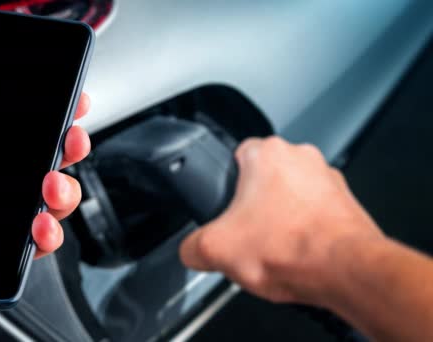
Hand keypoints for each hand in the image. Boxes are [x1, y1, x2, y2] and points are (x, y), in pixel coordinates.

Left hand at [0, 42, 89, 326]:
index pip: (19, 126)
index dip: (52, 112)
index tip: (71, 101)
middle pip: (48, 159)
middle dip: (72, 145)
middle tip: (70, 139)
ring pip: (52, 200)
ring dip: (65, 190)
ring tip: (49, 186)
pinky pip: (37, 243)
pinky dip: (48, 234)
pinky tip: (38, 225)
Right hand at [180, 137, 383, 305]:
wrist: (346, 271)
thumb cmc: (294, 250)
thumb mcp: (215, 250)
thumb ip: (190, 246)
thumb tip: (189, 250)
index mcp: (267, 154)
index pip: (233, 156)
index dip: (224, 187)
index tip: (226, 209)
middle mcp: (300, 157)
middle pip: (262, 179)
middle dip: (253, 206)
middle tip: (249, 234)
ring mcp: (327, 178)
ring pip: (290, 195)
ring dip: (281, 217)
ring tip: (275, 248)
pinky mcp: (346, 202)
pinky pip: (315, 211)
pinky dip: (305, 229)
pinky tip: (298, 253)